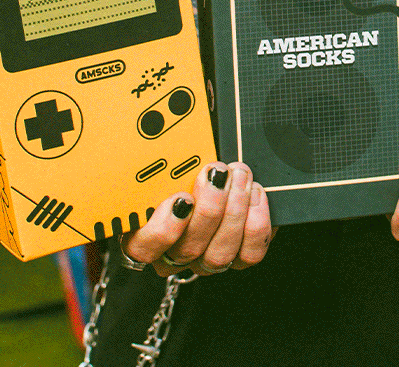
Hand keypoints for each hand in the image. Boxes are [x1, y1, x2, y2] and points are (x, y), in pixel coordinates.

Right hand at [122, 162, 271, 275]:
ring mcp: (206, 260)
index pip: (142, 248)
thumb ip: (162, 163)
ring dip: (233, 211)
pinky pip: (249, 254)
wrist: (221, 173)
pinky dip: (256, 224)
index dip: (162, 230)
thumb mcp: (169, 161)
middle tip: (218, 174)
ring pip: (218, 254)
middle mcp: (175, 253)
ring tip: (239, 177)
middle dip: (209, 209)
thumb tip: (162, 138)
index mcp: (146, 232)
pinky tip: (254, 195)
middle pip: (186, 250)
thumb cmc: (186, 166)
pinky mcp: (238, 258)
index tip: (181, 198)